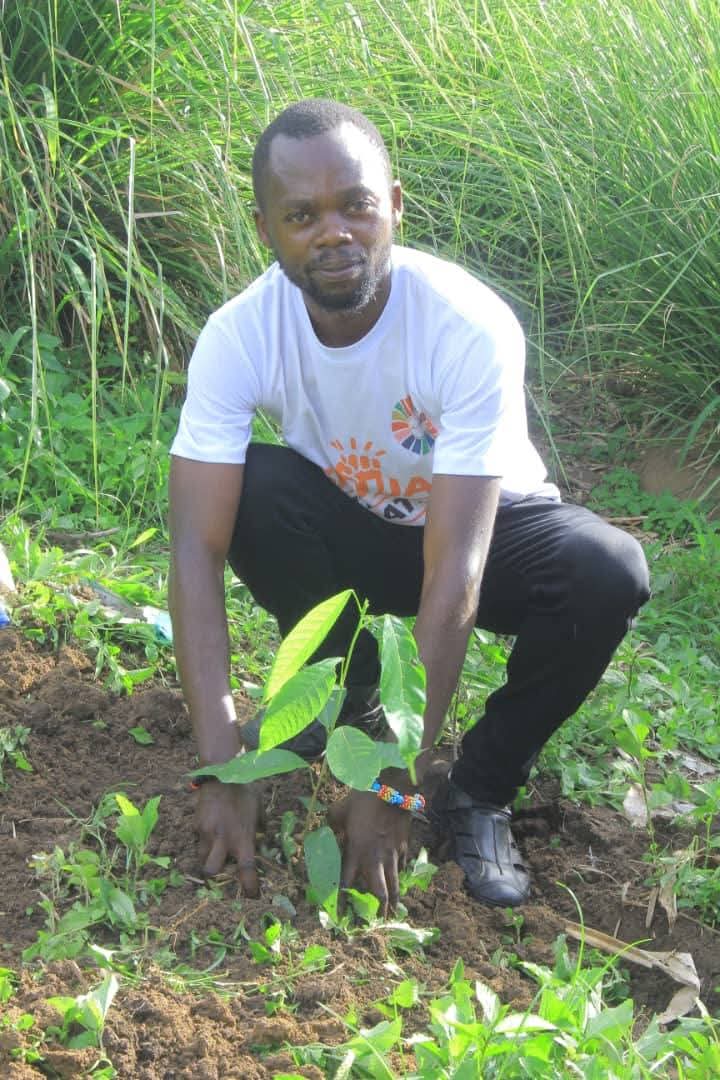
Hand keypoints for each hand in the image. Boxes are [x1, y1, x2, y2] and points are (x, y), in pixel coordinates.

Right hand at [195, 780, 262, 895]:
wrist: (222, 773)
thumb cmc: (245, 791)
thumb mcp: (259, 808)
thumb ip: (261, 826)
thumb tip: (264, 836)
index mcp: (243, 838)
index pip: (246, 869)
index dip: (248, 886)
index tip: (251, 896)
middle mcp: (223, 840)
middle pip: (211, 871)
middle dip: (214, 875)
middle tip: (221, 869)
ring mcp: (207, 833)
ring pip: (202, 857)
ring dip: (208, 857)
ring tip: (215, 848)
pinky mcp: (196, 825)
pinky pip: (198, 839)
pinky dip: (203, 839)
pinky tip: (210, 827)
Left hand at [328, 790, 411, 915]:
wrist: (393, 789)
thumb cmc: (363, 800)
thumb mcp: (339, 810)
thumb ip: (331, 824)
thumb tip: (324, 829)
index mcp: (355, 852)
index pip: (346, 884)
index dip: (342, 903)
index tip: (340, 919)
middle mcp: (374, 859)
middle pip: (378, 893)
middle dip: (376, 912)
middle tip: (375, 925)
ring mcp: (392, 855)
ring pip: (394, 885)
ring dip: (392, 902)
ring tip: (392, 915)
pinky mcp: (403, 847)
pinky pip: (401, 868)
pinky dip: (399, 878)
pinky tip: (398, 883)